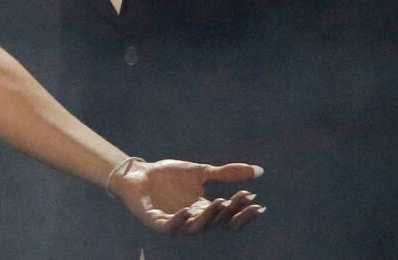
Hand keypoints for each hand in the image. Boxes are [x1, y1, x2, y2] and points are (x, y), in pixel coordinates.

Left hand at [110, 159, 265, 233]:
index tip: (256, 201)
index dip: (242, 211)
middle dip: (231, 213)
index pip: (228, 216)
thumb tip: (259, 171)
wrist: (138, 173)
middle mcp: (193, 219)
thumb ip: (226, 174)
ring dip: (209, 216)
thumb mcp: (201, 172)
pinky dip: (179, 220)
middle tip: (242, 200)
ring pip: (197, 227)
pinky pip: (170, 226)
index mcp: (204, 210)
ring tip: (220, 202)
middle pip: (217, 223)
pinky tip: (187, 211)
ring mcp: (175, 222)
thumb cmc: (168, 176)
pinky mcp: (156, 221)